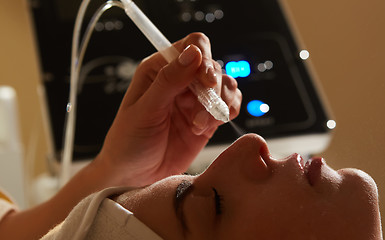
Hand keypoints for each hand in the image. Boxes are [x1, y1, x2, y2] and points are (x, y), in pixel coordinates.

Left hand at [96, 33, 241, 185]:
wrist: (134, 176)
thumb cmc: (129, 141)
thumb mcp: (145, 110)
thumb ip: (169, 80)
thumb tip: (194, 52)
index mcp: (159, 69)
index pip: (192, 46)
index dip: (204, 60)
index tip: (206, 82)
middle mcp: (180, 80)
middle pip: (213, 67)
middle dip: (212, 90)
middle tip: (201, 113)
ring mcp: (195, 100)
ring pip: (225, 85)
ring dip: (220, 104)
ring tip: (201, 124)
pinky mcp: (207, 118)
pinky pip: (229, 105)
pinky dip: (227, 112)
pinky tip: (211, 125)